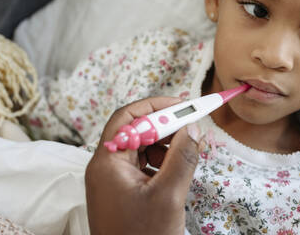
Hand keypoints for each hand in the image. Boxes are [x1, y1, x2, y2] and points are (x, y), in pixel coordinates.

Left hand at [85, 96, 204, 234]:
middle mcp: (105, 166)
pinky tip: (176, 169)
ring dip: (164, 143)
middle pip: (133, 130)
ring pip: (139, 147)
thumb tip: (194, 128)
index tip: (184, 104)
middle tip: (190, 125)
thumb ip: (183, 157)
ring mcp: (112, 179)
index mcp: (108, 162)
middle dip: (163, 125)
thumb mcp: (169, 195)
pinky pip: (141, 165)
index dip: (156, 106)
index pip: (128, 117)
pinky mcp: (121, 191)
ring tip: (186, 151)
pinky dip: (161, 161)